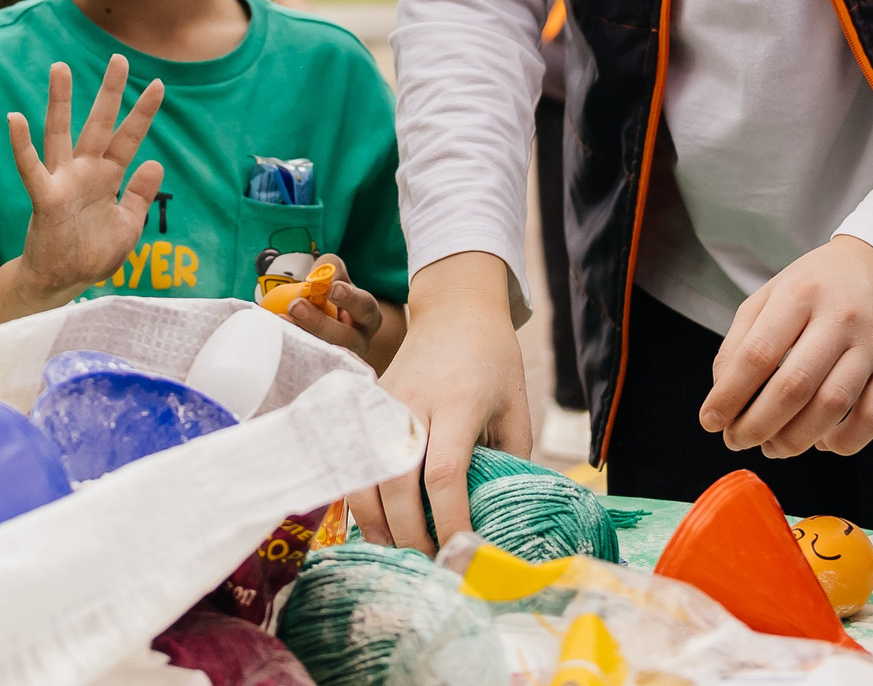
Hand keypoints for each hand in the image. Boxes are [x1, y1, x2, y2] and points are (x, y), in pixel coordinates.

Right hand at [8, 57, 165, 296]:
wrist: (62, 284)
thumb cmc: (92, 255)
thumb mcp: (128, 225)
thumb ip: (140, 195)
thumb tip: (155, 163)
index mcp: (108, 178)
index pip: (129, 138)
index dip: (143, 112)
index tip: (158, 83)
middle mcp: (85, 172)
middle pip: (99, 124)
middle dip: (110, 93)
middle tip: (119, 58)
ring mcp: (63, 182)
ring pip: (60, 133)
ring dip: (60, 102)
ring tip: (60, 67)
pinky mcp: (45, 199)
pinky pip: (31, 168)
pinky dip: (21, 145)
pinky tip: (15, 118)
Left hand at [284, 254, 381, 357]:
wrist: (335, 330)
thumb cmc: (336, 300)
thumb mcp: (338, 279)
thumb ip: (330, 269)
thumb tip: (317, 277)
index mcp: (367, 317)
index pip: (364, 307)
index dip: (350, 299)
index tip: (332, 289)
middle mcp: (359, 342)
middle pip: (345, 338)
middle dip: (320, 323)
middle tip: (296, 306)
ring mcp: (340, 360)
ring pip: (325, 354)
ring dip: (302, 337)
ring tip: (281, 320)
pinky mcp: (321, 369)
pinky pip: (308, 363)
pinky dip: (292, 349)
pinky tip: (276, 334)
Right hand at [347, 252, 527, 552]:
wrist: (455, 309)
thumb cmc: (493, 359)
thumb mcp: (516, 404)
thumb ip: (511, 457)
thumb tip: (504, 514)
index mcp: (459, 403)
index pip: (445, 473)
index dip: (449, 519)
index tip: (461, 551)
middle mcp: (414, 404)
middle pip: (397, 481)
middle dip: (410, 532)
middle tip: (428, 562)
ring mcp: (384, 404)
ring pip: (366, 474)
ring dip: (378, 522)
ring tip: (399, 552)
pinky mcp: (368, 406)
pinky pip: (356, 460)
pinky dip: (362, 497)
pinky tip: (378, 523)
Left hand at [700, 235, 872, 457]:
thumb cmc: (815, 287)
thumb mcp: (769, 296)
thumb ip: (739, 343)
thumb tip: (723, 397)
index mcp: (800, 293)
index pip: (758, 354)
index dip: (730, 395)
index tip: (710, 421)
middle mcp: (840, 317)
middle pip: (794, 386)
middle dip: (758, 424)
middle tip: (737, 440)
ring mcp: (872, 344)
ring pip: (833, 406)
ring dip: (796, 439)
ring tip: (773, 447)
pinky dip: (846, 441)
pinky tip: (822, 442)